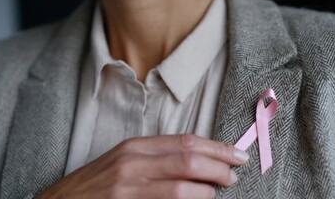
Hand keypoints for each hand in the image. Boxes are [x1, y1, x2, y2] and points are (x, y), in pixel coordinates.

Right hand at [37, 134, 249, 198]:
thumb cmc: (97, 182)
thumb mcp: (125, 160)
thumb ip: (158, 157)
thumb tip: (199, 159)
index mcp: (136, 147)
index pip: (186, 142)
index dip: (216, 148)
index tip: (237, 154)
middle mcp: (133, 164)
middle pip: (189, 161)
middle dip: (219, 168)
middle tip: (234, 175)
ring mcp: (128, 189)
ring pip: (182, 189)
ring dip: (207, 191)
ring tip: (218, 191)